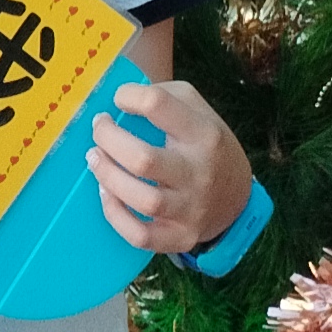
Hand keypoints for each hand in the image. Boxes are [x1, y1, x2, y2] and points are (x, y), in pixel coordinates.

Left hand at [93, 79, 254, 255]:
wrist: (237, 197)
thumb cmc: (206, 144)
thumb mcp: (197, 109)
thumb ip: (161, 95)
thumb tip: (118, 97)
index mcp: (204, 134)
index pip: (158, 105)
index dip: (128, 96)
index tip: (120, 99)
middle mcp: (200, 172)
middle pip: (143, 159)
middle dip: (108, 140)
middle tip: (99, 129)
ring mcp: (191, 209)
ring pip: (142, 200)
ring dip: (107, 176)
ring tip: (95, 159)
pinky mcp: (180, 237)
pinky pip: (141, 236)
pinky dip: (115, 215)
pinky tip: (106, 193)